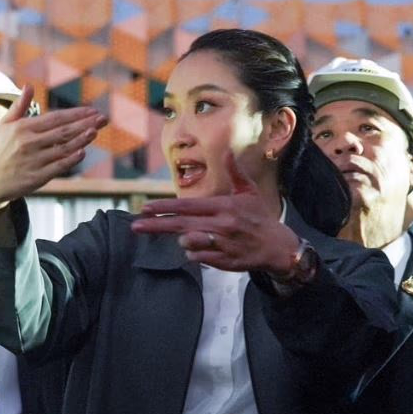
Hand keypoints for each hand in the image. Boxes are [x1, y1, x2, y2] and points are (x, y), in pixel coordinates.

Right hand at [0, 85, 105, 215]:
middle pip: (62, 132)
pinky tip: (83, 152)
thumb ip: (19, 105)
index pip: (55, 118)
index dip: (75, 114)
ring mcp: (33, 161)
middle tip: (103, 118)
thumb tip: (29, 85)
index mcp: (23, 128)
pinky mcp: (36, 177)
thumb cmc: (2, 149)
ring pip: (62, 148)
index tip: (92, 110)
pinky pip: (57, 167)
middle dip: (85, 124)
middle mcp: (28, 143)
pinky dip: (70, 160)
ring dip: (81, 140)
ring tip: (95, 131)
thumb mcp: (5, 125)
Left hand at [131, 151, 301, 274]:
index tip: (146, 208)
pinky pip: (199, 258)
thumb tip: (227, 152)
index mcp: (224, 206)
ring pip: (189, 242)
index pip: (188, 206)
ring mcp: (222, 244)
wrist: (277, 246)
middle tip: (135, 226)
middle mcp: (221, 225)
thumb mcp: (248, 191)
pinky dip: (193, 253)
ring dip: (182, 239)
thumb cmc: (259, 216)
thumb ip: (234, 172)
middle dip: (156, 225)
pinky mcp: (224, 261)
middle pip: (181, 225)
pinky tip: (197, 248)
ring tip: (185, 236)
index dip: (166, 207)